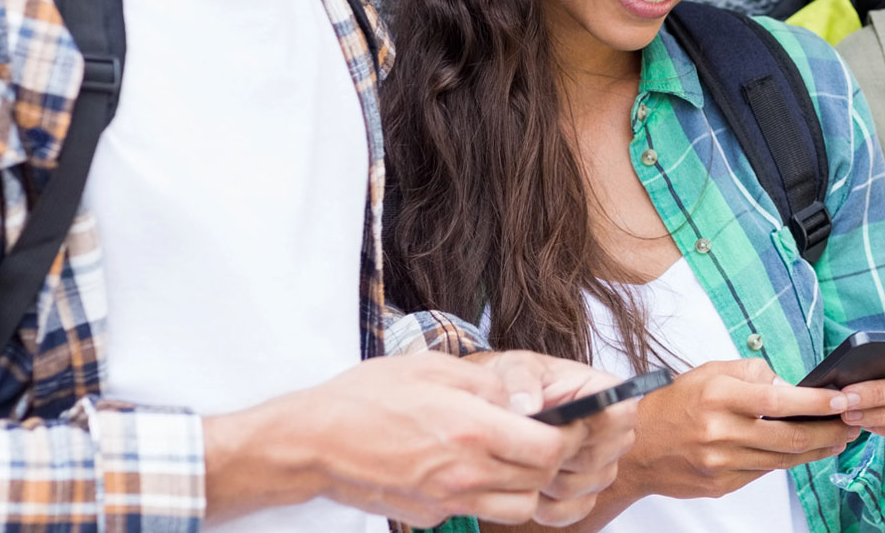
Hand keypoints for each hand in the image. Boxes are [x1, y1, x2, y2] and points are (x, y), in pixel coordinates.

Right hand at [207, 351, 587, 527]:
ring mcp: (448, 500)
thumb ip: (488, 386)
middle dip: (554, 459)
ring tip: (513, 455)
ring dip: (527, 485)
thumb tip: (522, 401)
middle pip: (541, 481)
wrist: (314, 441)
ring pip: (517, 508)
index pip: (550, 448)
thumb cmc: (368, 396)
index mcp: (473, 430)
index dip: (569, 435)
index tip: (568, 420)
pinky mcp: (430, 515)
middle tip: (547, 435)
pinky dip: (488, 495)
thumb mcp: (433, 368)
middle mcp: (466, 473)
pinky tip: (472, 466)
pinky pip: (479, 511)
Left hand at [465, 350, 639, 525]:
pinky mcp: (585, 496)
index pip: (624, 413)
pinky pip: (570, 512)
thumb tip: (526, 408)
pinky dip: (543, 503)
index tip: (561, 419)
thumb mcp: (516, 367)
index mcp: (607, 394)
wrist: (505, 408)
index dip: (592, 423)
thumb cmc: (518, 384)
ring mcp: (602, 468)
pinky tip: (528, 482)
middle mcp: (614, 434)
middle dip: (556, 453)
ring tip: (523, 458)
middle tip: (528, 440)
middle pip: (598, 457)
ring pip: (580, 487)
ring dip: (545, 478)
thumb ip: (520, 381)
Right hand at [615, 359, 859, 500]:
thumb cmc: (674, 402)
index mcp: (718, 396)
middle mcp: (720, 432)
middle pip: (789, 437)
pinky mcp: (721, 485)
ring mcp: (721, 463)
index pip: (780, 400)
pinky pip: (763, 472)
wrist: (637, 448)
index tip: (841, 399)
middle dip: (828, 431)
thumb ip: (752, 373)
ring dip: (815, 450)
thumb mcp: (709, 371)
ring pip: (782, 459)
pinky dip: (786, 461)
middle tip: (852, 423)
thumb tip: (789, 387)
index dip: (816, 402)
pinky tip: (802, 451)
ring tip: (837, 439)